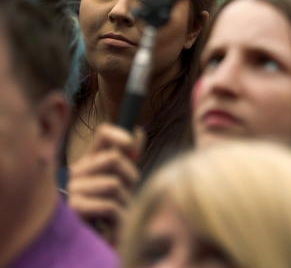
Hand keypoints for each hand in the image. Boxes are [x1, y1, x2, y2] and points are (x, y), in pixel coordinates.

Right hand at [68, 124, 143, 243]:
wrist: (89, 239)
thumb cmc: (106, 207)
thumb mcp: (120, 180)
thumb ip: (129, 158)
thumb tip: (138, 131)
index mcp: (90, 161)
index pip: (103, 133)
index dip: (120, 134)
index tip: (130, 143)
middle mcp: (77, 171)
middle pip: (114, 158)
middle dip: (131, 176)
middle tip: (128, 192)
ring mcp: (72, 189)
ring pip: (113, 184)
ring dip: (124, 202)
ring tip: (118, 212)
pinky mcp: (73, 209)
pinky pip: (107, 206)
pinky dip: (118, 217)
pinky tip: (113, 223)